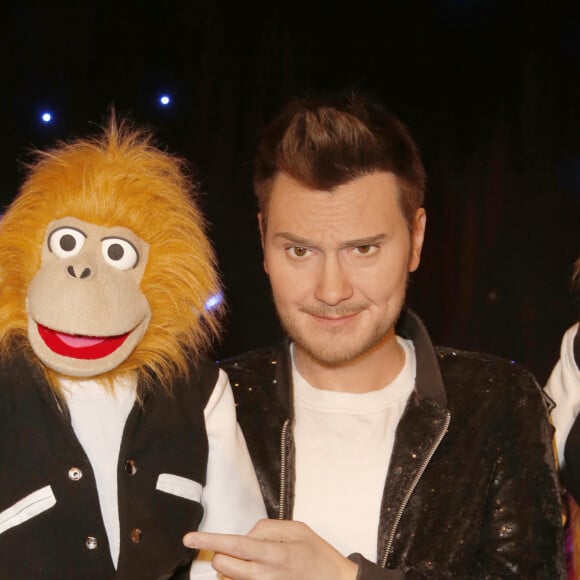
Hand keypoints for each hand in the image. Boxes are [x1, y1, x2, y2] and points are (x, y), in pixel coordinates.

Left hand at [183, 518, 358, 579]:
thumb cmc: (318, 555)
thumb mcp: (297, 529)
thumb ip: (267, 528)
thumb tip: (245, 535)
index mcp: (274, 554)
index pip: (234, 546)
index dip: (209, 540)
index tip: (189, 537)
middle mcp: (265, 576)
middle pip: (223, 567)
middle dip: (221, 554)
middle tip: (236, 548)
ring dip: (231, 568)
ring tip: (255, 561)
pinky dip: (240, 578)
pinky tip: (256, 571)